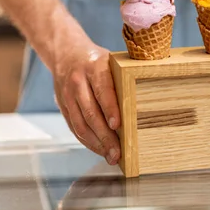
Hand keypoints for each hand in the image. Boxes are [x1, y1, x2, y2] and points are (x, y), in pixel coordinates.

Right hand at [52, 38, 121, 164]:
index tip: (118, 125)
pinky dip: (87, 141)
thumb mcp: (111, 61)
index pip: (102, 90)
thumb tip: (146, 101)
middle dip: (105, 135)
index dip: (110, 108)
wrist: (65, 53)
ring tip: (111, 156)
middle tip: (117, 152)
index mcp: (94, 67)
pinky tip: (99, 149)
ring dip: (96, 143)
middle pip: (91, 112)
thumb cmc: (96, 60)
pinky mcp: (62, 106)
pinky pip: (74, 127)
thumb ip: (124, 77)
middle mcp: (78, 82)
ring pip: (80, 124)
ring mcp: (68, 95)